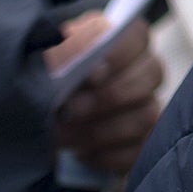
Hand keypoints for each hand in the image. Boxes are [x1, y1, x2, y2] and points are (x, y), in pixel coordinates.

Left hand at [48, 14, 162, 175]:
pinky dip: (107, 155)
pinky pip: (139, 150)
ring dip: (101, 130)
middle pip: (152, 74)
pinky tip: (80, 153)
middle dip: (109, 96)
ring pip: (145, 116)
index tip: (91, 74)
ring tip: (64, 137)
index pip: (138, 35)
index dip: (120, 54)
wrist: (40, 118)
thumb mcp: (45, 56)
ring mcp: (148, 106)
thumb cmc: (47, 79)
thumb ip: (58, 49)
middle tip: (70, 110)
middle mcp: (144, 70)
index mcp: (124, 41)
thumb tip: (65, 52)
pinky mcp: (143, 142)